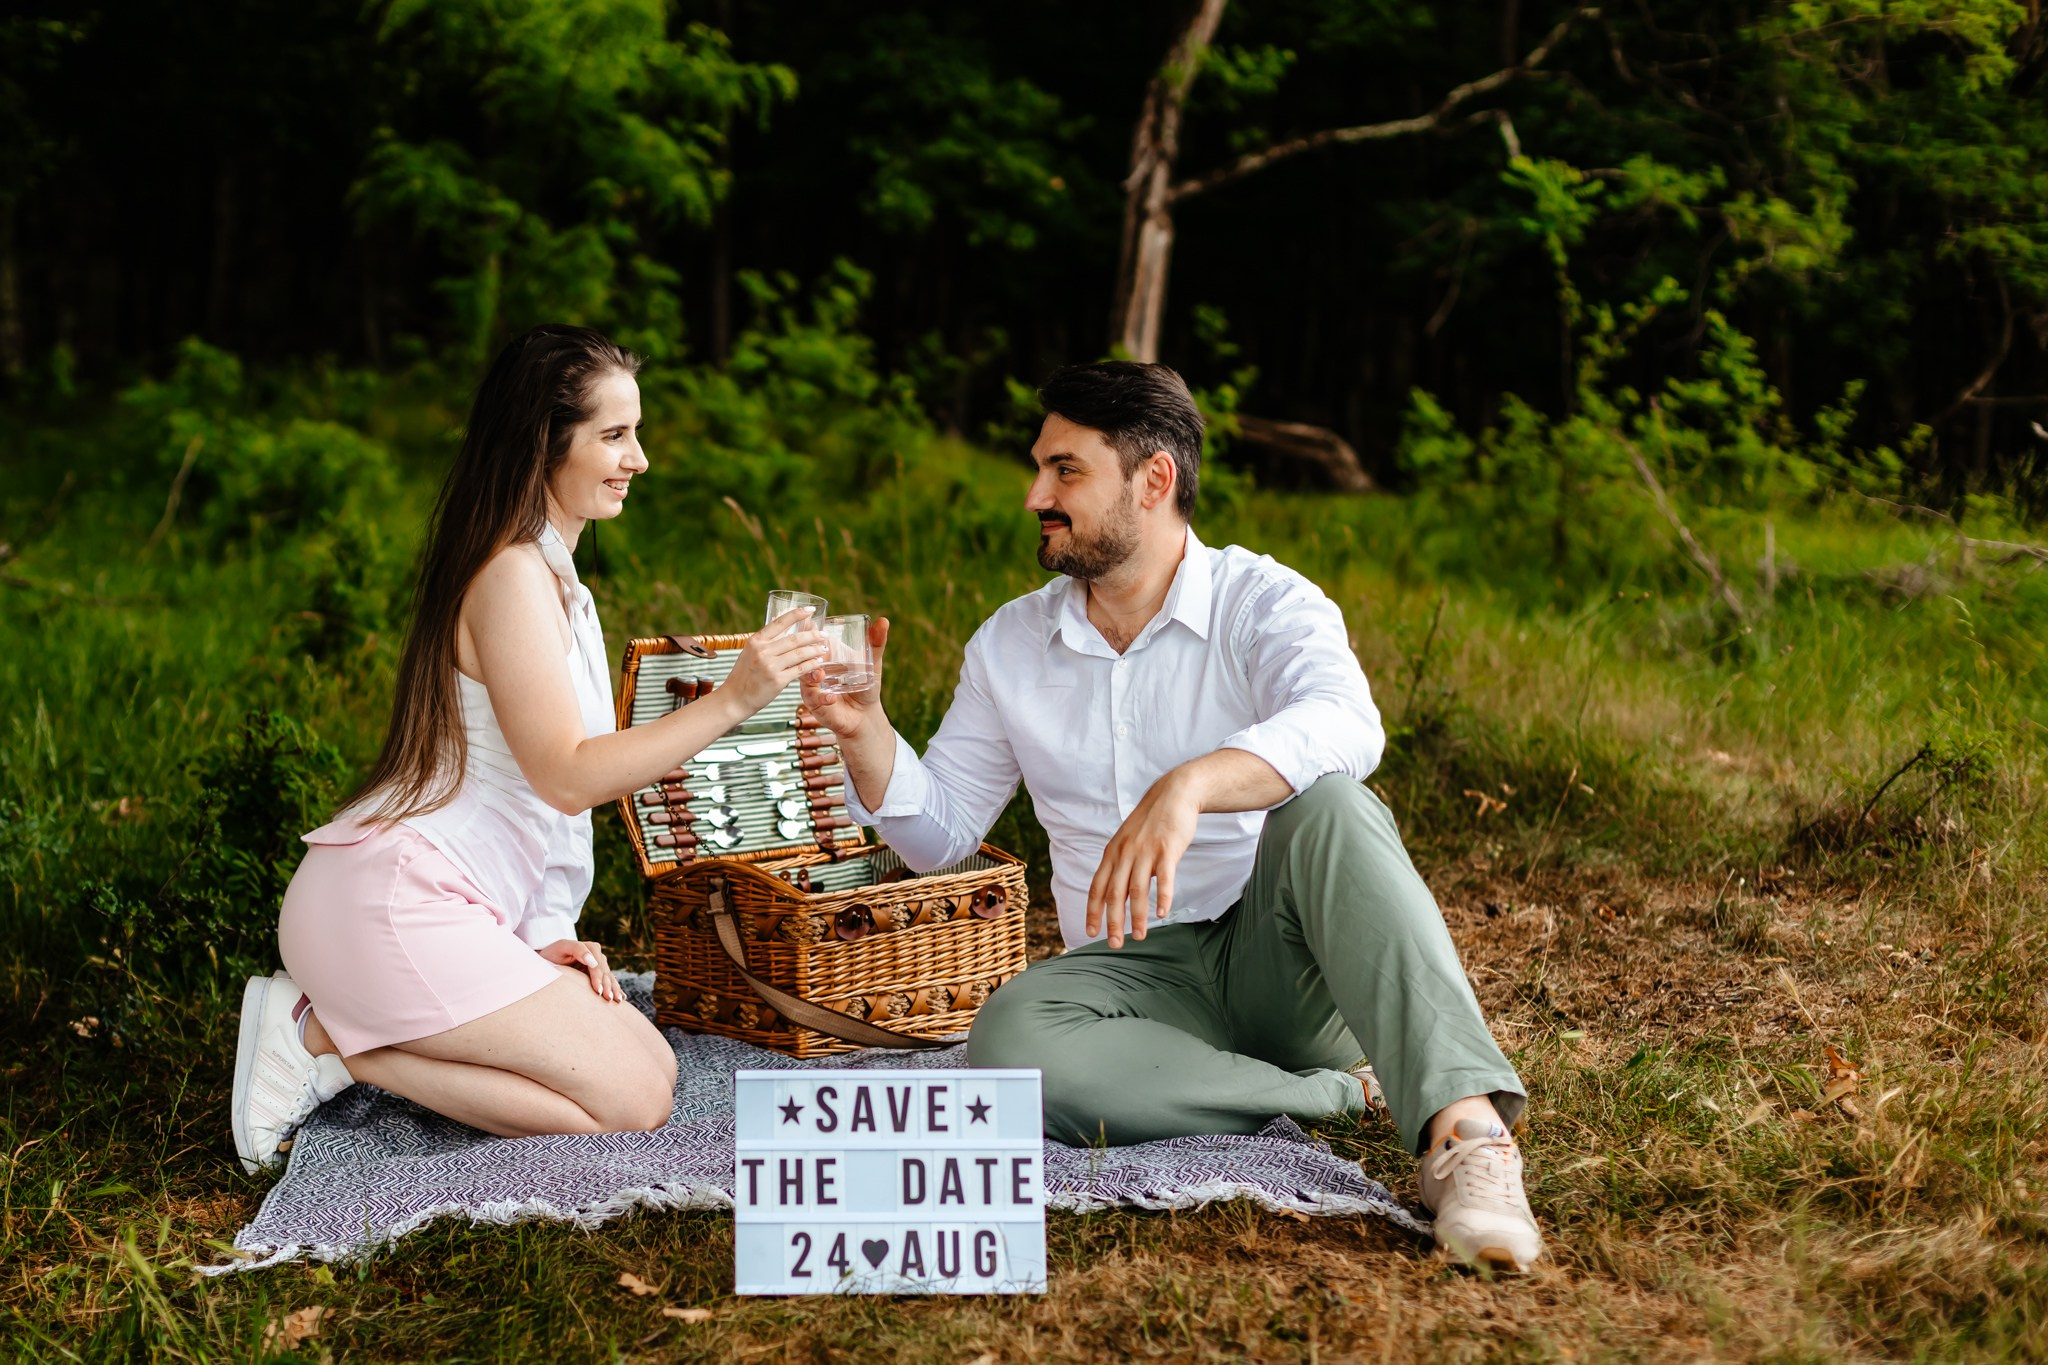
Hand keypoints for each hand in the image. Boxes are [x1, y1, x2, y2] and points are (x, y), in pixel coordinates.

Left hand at [538, 939, 623, 1002]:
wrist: (547, 959)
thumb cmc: (552, 953)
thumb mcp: (562, 947)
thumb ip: (577, 949)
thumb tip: (593, 961)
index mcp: (590, 948)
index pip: (597, 965)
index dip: (598, 978)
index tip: (598, 991)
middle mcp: (597, 956)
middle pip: (605, 972)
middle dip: (609, 986)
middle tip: (609, 999)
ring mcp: (598, 965)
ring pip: (610, 977)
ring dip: (614, 989)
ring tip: (618, 1000)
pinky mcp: (597, 974)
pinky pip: (609, 981)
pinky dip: (616, 989)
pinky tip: (622, 997)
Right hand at [718, 608, 828, 714]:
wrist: (735, 699)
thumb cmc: (744, 676)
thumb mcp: (749, 653)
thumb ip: (764, 642)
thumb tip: (782, 628)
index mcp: (755, 641)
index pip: (779, 622)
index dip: (797, 614)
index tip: (810, 610)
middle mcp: (762, 651)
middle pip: (795, 639)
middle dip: (813, 635)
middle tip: (824, 635)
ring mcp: (770, 666)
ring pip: (800, 653)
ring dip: (815, 650)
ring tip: (824, 648)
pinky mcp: (777, 680)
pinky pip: (800, 669)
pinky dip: (812, 664)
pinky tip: (818, 662)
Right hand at [799, 616, 889, 738]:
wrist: (864, 714)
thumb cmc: (865, 685)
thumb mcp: (872, 662)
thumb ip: (876, 643)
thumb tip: (883, 621)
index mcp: (826, 654)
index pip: (813, 638)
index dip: (808, 630)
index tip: (809, 622)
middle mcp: (816, 667)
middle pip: (803, 655)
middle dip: (804, 650)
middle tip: (813, 648)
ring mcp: (813, 684)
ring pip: (803, 675)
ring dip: (811, 674)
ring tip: (820, 674)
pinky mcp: (814, 702)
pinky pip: (813, 697)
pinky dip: (822, 696)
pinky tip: (832, 697)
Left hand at [1086, 768, 1200, 947]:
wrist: (1174, 793)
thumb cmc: (1152, 821)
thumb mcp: (1128, 840)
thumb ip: (1122, 864)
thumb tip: (1118, 892)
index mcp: (1113, 853)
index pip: (1097, 887)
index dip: (1093, 911)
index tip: (1090, 932)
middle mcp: (1125, 853)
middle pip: (1114, 894)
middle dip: (1113, 922)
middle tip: (1114, 944)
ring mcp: (1146, 851)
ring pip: (1137, 890)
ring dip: (1137, 917)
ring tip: (1138, 937)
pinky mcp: (1167, 849)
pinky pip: (1163, 878)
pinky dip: (1161, 897)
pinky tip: (1162, 913)